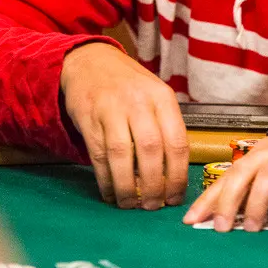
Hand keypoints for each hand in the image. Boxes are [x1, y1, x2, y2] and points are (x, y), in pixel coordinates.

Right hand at [60, 42, 188, 209]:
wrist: (90, 62)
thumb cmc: (128, 84)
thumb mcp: (155, 95)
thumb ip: (166, 126)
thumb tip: (175, 172)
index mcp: (162, 98)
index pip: (177, 141)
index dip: (178, 175)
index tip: (176, 197)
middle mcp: (139, 102)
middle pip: (151, 150)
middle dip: (154, 185)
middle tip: (154, 206)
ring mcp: (112, 110)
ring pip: (122, 155)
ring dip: (128, 187)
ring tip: (131, 204)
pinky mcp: (89, 119)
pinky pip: (99, 156)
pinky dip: (105, 180)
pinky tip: (111, 193)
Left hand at [182, 119, 267, 231]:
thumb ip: (262, 188)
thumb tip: (232, 216)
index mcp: (261, 152)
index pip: (229, 175)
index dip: (209, 198)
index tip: (191, 220)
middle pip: (243, 171)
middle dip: (227, 200)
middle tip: (219, 228)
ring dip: (257, 201)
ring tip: (250, 227)